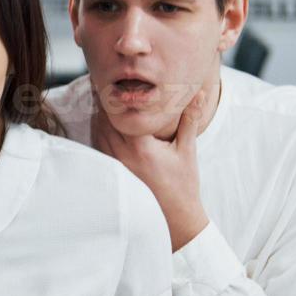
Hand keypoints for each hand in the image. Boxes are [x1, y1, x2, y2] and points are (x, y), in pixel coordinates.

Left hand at [91, 90, 209, 250]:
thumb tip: (199, 93)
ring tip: (100, 96)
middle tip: (102, 81)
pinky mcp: (111, 171)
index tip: (110, 78)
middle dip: (102, 101)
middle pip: (102, 119)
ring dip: (98, 115)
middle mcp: (121, 155)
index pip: (119, 113)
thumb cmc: (183, 184)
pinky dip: (97, 130)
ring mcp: (113, 164)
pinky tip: (102, 120)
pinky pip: (97, 145)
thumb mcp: (187, 150)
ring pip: (96, 132)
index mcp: (139, 147)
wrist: (174, 217)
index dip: (113, 94)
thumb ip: (188, 120)